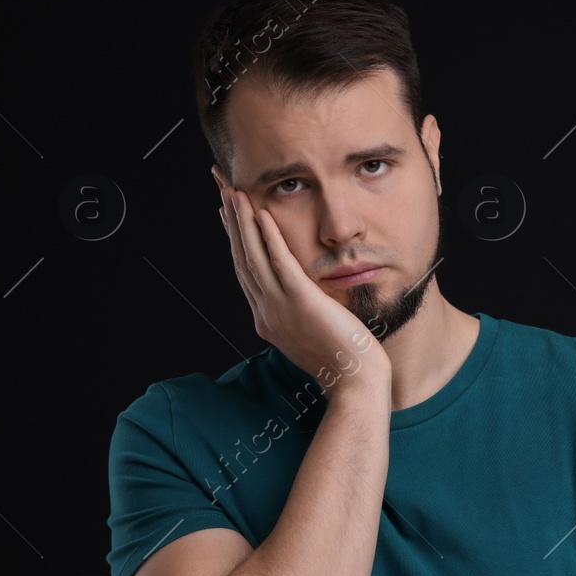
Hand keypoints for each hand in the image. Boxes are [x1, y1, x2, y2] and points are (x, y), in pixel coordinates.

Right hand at [218, 184, 389, 394]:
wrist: (353, 382)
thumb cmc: (342, 362)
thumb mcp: (310, 335)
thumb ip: (299, 315)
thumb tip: (300, 300)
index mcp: (267, 320)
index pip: (245, 272)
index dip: (235, 241)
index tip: (228, 215)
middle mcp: (265, 312)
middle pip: (241, 259)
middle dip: (230, 223)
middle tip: (222, 192)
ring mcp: (280, 308)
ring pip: (253, 257)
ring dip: (242, 222)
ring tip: (234, 193)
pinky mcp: (301, 302)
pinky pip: (280, 263)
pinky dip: (269, 237)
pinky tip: (261, 214)